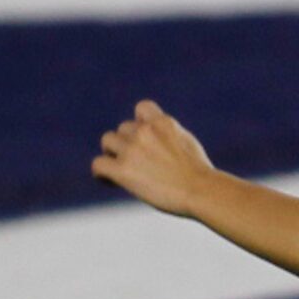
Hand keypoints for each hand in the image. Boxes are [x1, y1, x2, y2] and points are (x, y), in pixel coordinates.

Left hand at [93, 100, 215, 216]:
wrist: (200, 190)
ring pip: (108, 140)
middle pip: (123, 129)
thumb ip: (168, 137)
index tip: (144, 139)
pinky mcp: (123, 170)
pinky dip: (100, 172)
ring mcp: (133, 149)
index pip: (142, 108)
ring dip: (112, 154)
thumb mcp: (186, 144)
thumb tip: (161, 145)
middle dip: (127, 144)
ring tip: (121, 171)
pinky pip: (98, 164)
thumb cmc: (200, 176)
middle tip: (135, 165)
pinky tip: (109, 181)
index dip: (139, 123)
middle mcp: (146, 131)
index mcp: (163, 122)